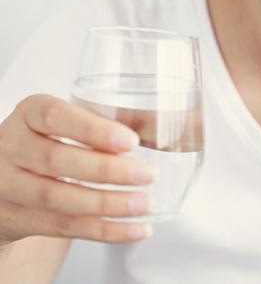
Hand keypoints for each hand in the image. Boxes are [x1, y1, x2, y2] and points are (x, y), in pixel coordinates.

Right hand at [0, 94, 156, 244]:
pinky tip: (136, 229)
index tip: (130, 141)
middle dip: (108, 170)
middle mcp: (11, 146)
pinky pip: (62, 227)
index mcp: (30, 113)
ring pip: (58, 199)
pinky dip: (104, 230)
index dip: (93, 130)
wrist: (5, 178)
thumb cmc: (52, 140)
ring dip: (109, 204)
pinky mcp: (15, 219)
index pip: (55, 116)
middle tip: (149, 174)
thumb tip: (162, 127)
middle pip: (57, 160)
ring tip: (145, 204)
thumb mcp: (68, 122)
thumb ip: (105, 122)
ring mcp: (7, 186)